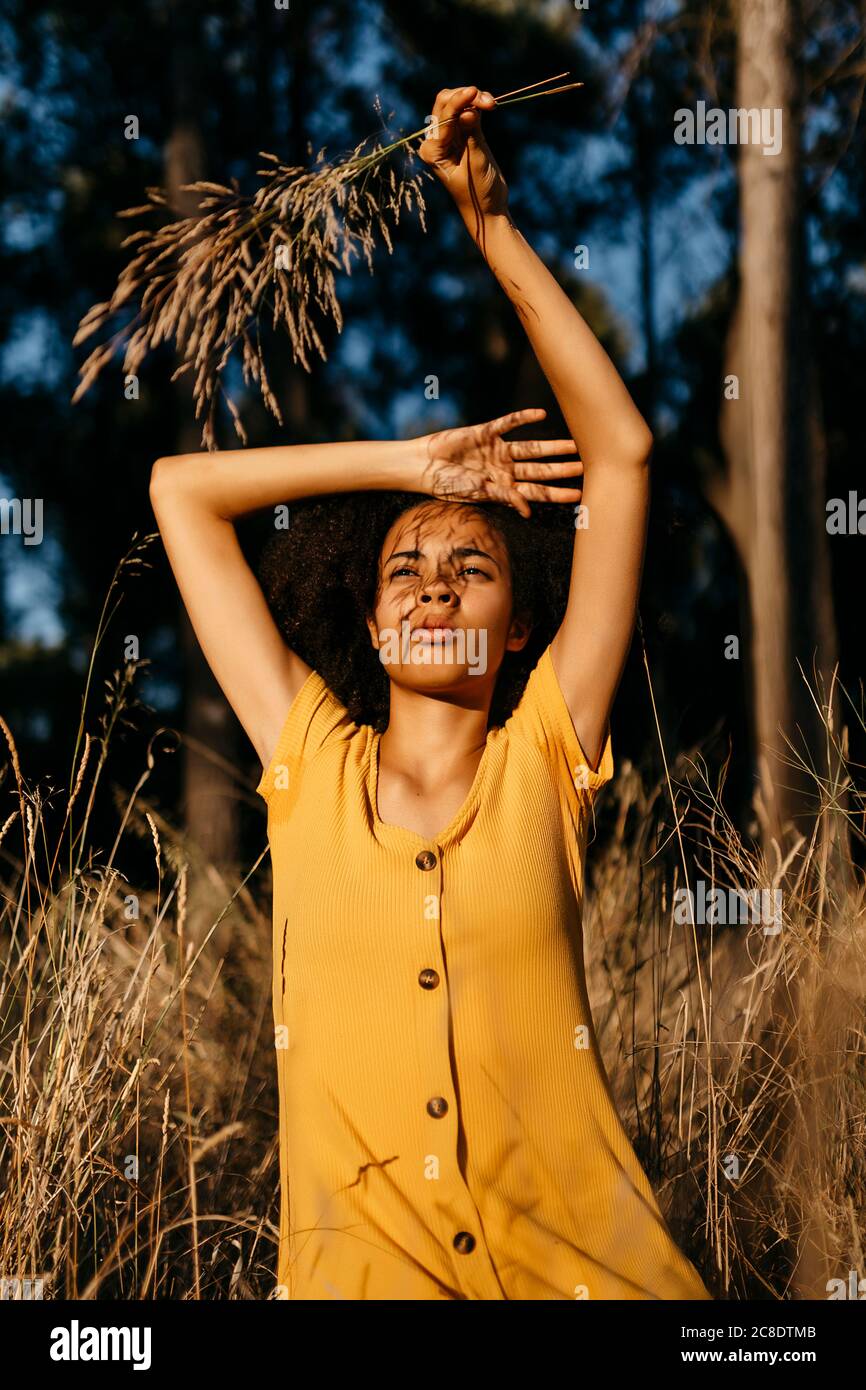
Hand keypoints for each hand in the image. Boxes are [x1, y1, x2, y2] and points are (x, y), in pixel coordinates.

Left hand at [418, 85, 508, 218]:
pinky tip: (490, 105)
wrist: (488, 210)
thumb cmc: (479, 193)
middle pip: (445, 103)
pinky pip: (467, 111)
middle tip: (489, 103)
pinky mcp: (462, 134)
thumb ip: (471, 135)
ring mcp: (448, 137)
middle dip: (466, 96)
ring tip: (492, 104)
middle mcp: (436, 141)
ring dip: (474, 99)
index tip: (476, 92)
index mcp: (432, 150)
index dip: (459, 100)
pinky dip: (477, 105)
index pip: (443, 115)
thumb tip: (468, 109)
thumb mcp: (476, 163)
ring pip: (456, 104)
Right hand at [419, 408, 582, 518]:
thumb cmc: (447, 485)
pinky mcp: (485, 433)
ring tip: (574, 445)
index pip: (536, 492)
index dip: (557, 494)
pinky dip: (523, 418)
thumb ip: (505, 497)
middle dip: (562, 470)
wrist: (422, 466)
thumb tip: (529, 510)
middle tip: (587, 467)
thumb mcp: (478, 493)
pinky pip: (508, 424)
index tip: (579, 496)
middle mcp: (504, 469)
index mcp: (503, 488)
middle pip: (540, 470)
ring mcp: (496, 451)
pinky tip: (541, 415)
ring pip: (531, 449)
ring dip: (552, 447)